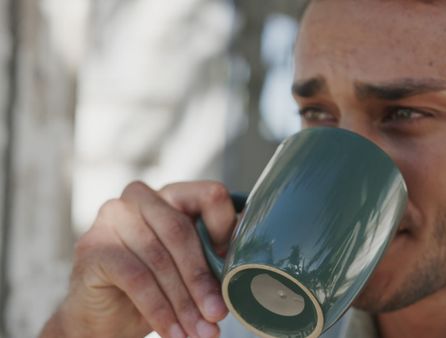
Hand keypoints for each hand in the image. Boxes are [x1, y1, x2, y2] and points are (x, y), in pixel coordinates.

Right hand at [40, 181, 237, 337]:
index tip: (237, 267)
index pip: (208, 195)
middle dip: (202, 280)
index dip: (226, 230)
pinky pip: (136, 278)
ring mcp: (112, 218)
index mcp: (171, 194)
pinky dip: (159, 310)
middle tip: (218, 315)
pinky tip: (173, 332)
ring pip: (159, 259)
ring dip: (184, 303)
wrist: (105, 317)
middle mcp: (140, 198)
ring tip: (200, 332)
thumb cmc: (155, 286)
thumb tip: (250, 258)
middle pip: (182, 232)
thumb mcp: (190, 267)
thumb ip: (214, 254)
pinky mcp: (93, 247)